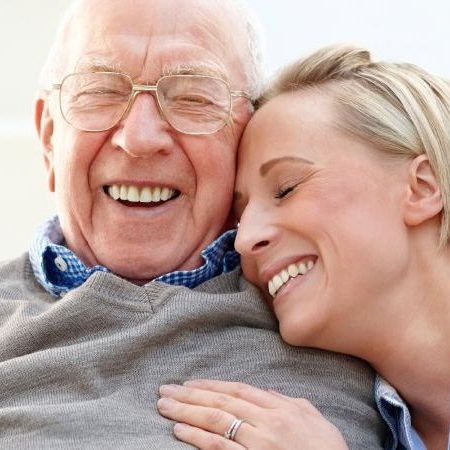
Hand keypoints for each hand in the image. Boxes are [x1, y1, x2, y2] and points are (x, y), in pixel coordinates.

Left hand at [157, 379, 348, 448]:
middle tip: (165, 390)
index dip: (211, 385)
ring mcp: (258, 442)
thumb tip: (267, 391)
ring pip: (215, 420)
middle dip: (190, 395)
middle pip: (221, 402)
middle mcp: (266, 420)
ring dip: (186, 411)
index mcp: (280, 408)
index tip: (190, 383)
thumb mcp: (314, 418)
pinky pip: (220, 448)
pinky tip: (179, 430)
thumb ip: (290, 402)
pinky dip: (198, 437)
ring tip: (164, 405)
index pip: (238, 390)